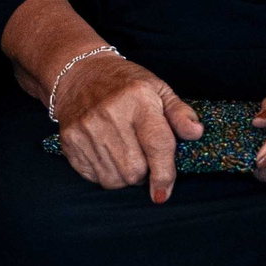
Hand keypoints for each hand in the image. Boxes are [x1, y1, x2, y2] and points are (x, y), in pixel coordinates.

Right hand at [52, 54, 203, 201]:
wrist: (80, 73)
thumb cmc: (125, 84)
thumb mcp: (158, 89)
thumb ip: (179, 113)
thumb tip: (196, 133)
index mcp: (138, 98)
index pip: (156, 144)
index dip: (164, 174)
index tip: (164, 192)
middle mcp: (109, 113)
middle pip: (134, 170)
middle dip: (144, 173)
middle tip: (143, 156)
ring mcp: (86, 128)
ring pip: (114, 179)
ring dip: (125, 176)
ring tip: (126, 154)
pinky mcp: (70, 140)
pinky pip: (94, 177)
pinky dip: (106, 174)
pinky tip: (108, 154)